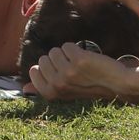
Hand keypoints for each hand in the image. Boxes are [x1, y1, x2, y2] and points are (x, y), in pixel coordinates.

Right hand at [24, 42, 138, 100]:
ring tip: (79, 65)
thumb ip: (43, 89)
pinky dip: (75, 49)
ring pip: (55, 50)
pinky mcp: (78, 60)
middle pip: (44, 58)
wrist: (114, 84)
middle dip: (57, 60)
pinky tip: (85, 59)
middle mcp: (57, 84)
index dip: (48, 68)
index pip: (34, 70)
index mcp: (50, 93)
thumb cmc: (87, 86)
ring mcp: (67, 72)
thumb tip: (24, 89)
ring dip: (66, 54)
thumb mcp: (63, 91)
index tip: (62, 75)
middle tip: (73, 70)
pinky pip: (67, 46)